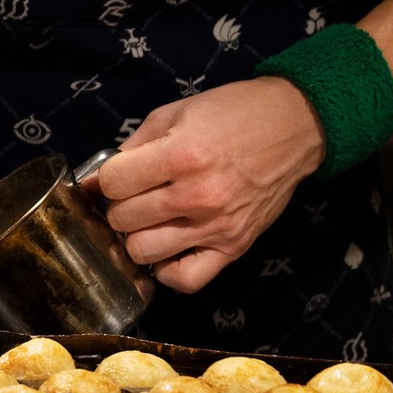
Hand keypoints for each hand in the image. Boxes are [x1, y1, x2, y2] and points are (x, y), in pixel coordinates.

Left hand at [96, 77, 324, 292]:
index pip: (114, 184)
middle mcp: (198, 195)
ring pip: (142, 252)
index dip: (108, 178)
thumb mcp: (177, 113)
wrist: (294, 126)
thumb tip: (99, 179)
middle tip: (137, 194)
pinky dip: (168, 269)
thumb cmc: (234, 114)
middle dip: (121, 205)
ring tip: (151, 219)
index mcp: (182, 155)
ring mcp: (216, 226)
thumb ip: (134, 145)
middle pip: (123, 219)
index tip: (120, 174)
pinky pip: (185, 280)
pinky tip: (169, 247)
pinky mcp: (234, 247)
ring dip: (138, 235)